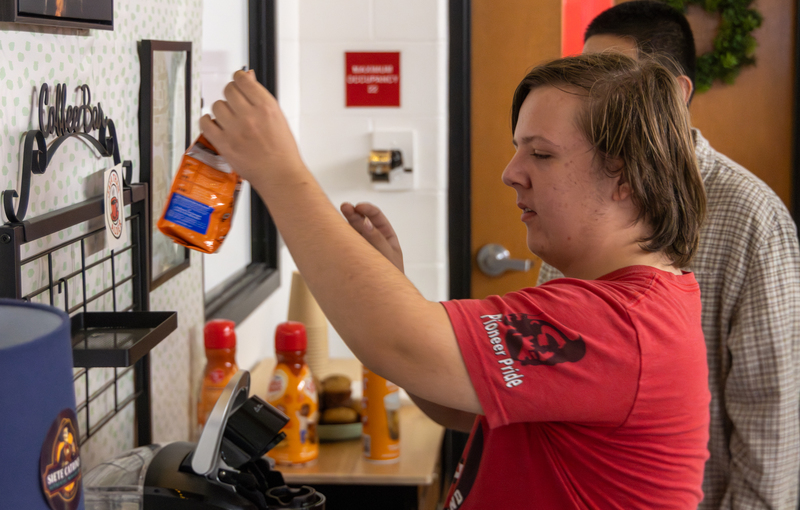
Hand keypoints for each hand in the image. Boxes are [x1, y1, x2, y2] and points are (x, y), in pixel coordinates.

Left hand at [199, 70, 303, 184]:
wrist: (280, 175)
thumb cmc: (282, 151)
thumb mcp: (278, 118)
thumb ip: (260, 97)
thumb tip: (249, 77)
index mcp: (266, 107)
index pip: (242, 79)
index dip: (238, 79)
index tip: (238, 82)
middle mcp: (249, 116)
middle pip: (228, 90)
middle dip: (231, 95)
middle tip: (234, 103)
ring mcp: (235, 130)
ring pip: (216, 106)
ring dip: (221, 110)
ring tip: (228, 118)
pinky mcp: (224, 144)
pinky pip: (205, 123)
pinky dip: (207, 121)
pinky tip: (214, 124)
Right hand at [340, 202, 403, 271]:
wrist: (382, 299)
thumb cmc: (391, 278)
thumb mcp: (387, 256)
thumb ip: (377, 239)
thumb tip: (367, 223)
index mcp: (386, 236)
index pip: (377, 218)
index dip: (368, 210)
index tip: (359, 207)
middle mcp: (373, 239)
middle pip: (362, 221)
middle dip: (353, 213)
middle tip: (344, 206)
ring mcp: (361, 247)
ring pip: (352, 231)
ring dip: (345, 221)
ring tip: (338, 212)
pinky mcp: (351, 256)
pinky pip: (345, 243)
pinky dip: (339, 235)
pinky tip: (333, 228)